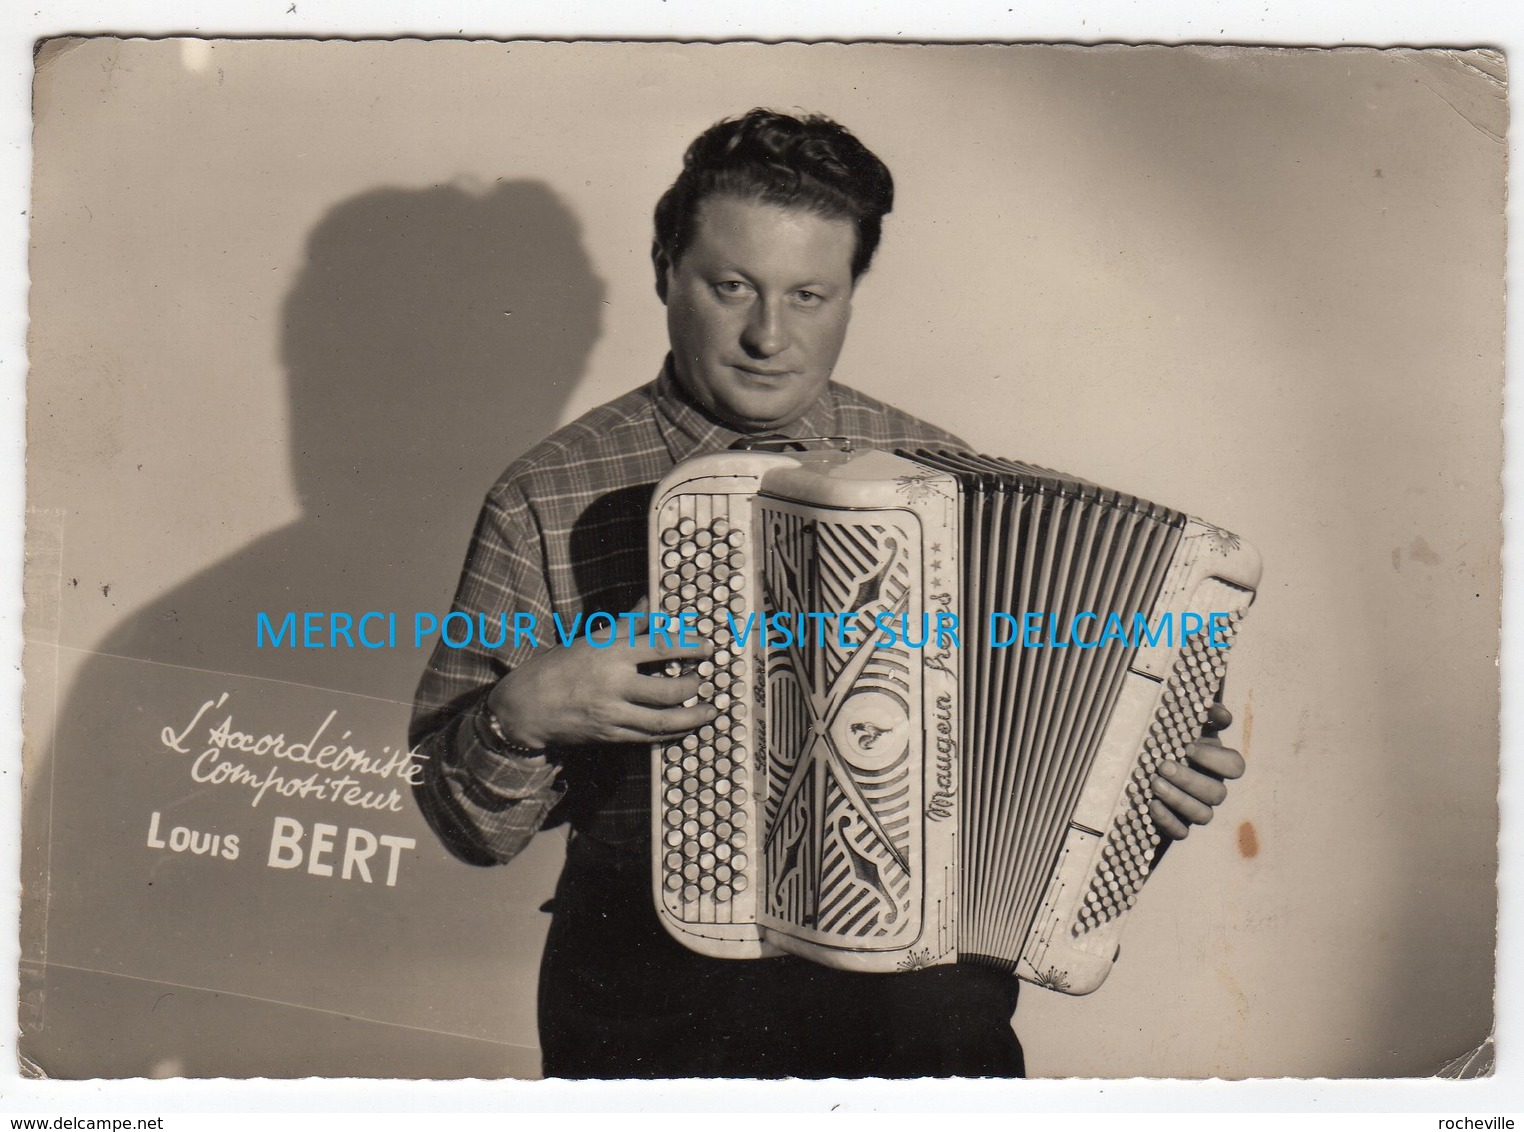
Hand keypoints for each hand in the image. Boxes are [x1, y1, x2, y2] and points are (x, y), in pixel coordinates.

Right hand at [486, 609, 716, 748]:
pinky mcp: (610, 735)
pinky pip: (649, 737)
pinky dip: (671, 733)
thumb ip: (625, 625)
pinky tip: (684, 728)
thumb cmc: (556, 667)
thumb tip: (648, 603)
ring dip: (693, 717)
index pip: (661, 645)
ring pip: (664, 719)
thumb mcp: (590, 639)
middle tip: (705, 678)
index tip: (708, 647)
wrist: (524, 708)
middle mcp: (615, 683)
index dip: (691, 646)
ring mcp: (613, 713)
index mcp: (610, 652)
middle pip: (670, 688)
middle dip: (694, 685)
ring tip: (710, 711)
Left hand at [1148, 702, 1244, 841]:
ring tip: (1154, 784)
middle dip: (1190, 779)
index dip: (1215, 759)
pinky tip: (1151, 805)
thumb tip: (1215, 710)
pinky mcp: (1179, 826)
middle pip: (1217, 793)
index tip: (1187, 747)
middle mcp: (1212, 789)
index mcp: (1218, 764)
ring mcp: (1198, 810)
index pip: (1234, 767)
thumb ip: (1204, 715)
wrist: (1143, 764)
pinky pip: (1181, 832)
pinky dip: (1168, 821)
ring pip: (1202, 815)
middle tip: (1163, 766)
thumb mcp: (1185, 724)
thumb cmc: (1169, 741)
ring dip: (1179, 799)